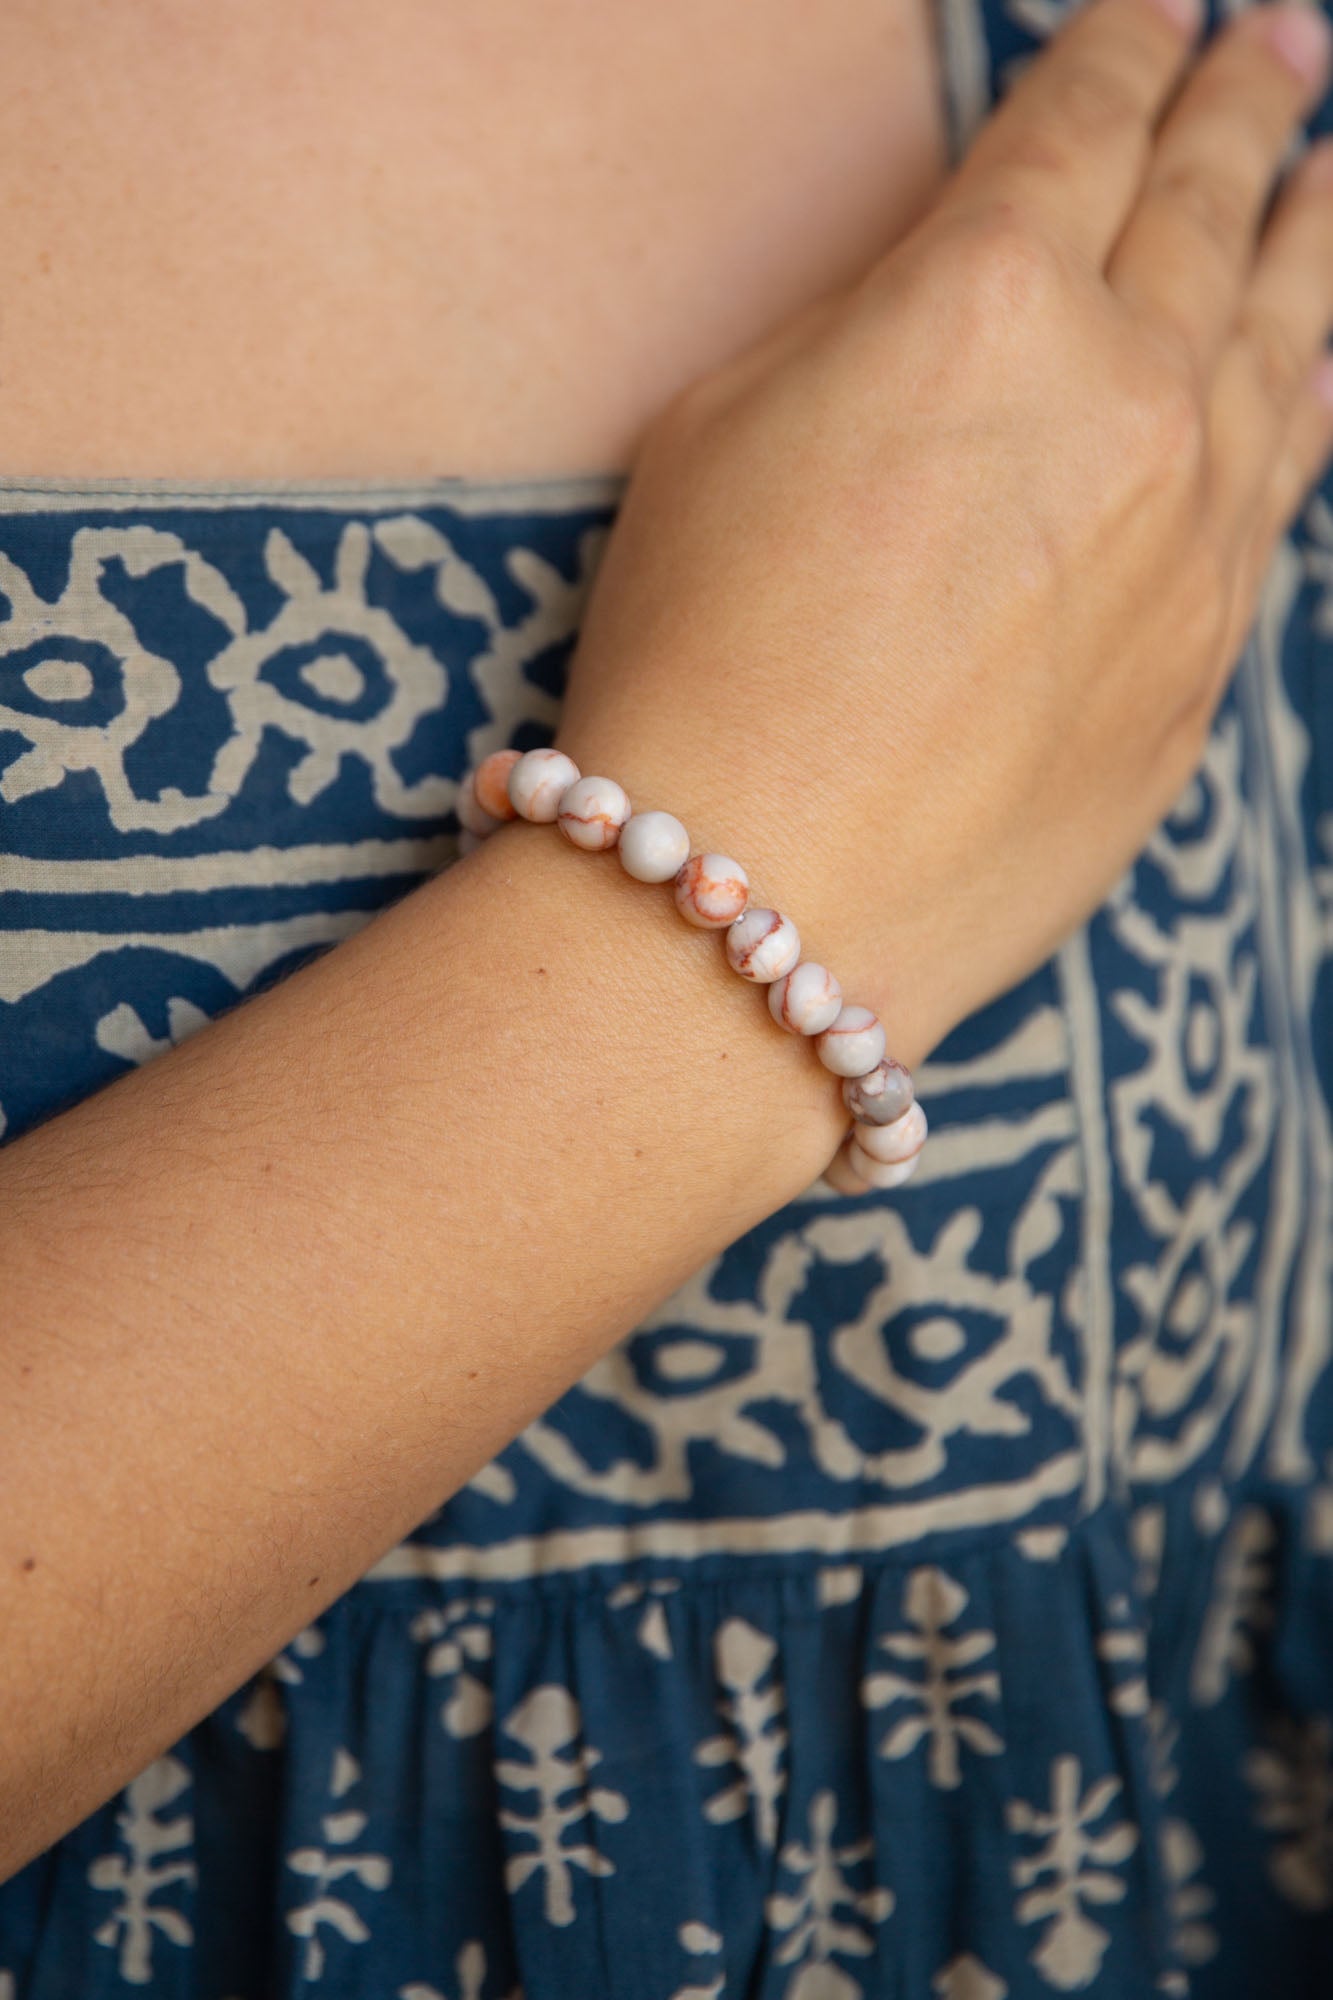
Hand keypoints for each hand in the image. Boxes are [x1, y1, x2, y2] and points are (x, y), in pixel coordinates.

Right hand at [550, 0, 1332, 1071]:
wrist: (767, 901)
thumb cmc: (698, 666)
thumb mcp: (720, 429)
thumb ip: (866, 331)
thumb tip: (952, 303)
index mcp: (984, 297)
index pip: (1081, 125)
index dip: (1122, 49)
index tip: (1154, 13)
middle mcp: (1125, 392)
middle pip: (1209, 209)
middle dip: (1245, 108)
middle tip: (1282, 45)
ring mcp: (1191, 533)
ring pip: (1283, 340)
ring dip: (1313, 237)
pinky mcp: (1208, 659)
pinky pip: (1279, 489)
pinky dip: (1305, 400)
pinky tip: (1315, 365)